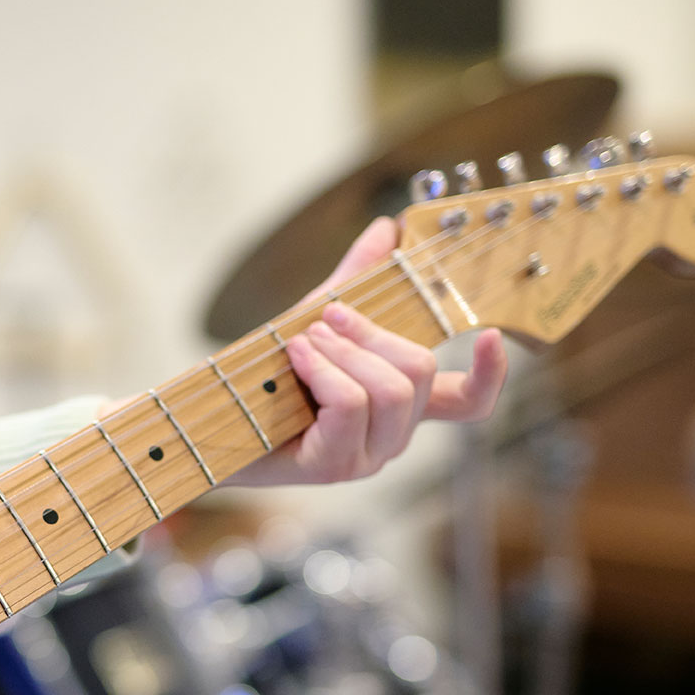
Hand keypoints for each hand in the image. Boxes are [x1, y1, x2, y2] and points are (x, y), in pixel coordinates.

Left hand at [232, 217, 507, 485]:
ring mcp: (365, 457)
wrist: (204, 424)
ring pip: (388, 388)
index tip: (488, 333)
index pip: (467, 403)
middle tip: (325, 319)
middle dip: (370, 331)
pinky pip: (350, 404)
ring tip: (301, 341)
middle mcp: (392, 437)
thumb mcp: (313, 322)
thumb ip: (354, 281)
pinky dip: (322, 370)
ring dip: (341, 350)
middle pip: (418, 371)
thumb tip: (388, 227)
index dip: (489, 373)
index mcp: (400, 407)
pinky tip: (295, 358)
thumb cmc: (261, 379)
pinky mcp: (332, 466)